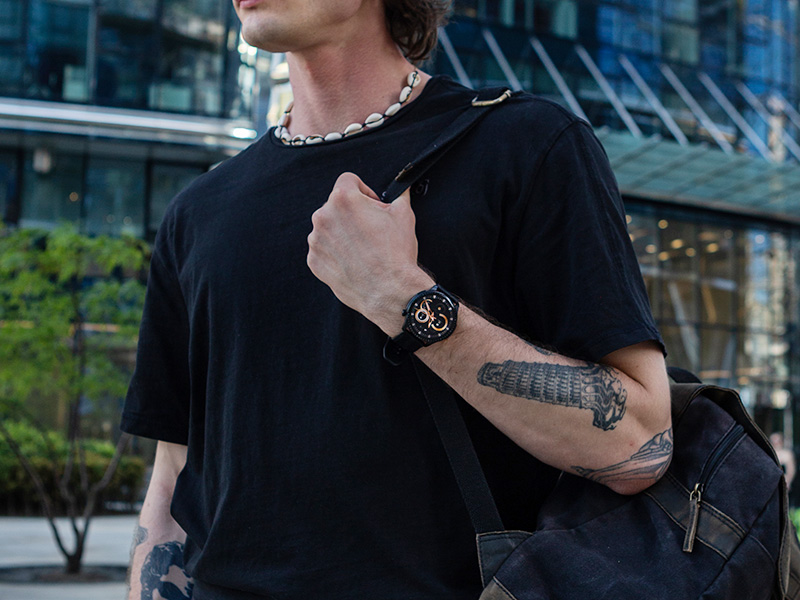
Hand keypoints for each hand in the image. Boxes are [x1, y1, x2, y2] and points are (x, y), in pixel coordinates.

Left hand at [307, 172, 432, 334]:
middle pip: (336, 204)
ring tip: (363, 249)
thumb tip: (402, 188)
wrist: (389, 292)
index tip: (372, 206)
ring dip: (342, 232)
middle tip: (371, 230)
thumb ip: (399, 195)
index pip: (349, 180)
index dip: (364, 191)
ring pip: (328, 227)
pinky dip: (335, 252)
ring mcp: (316, 240)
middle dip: (352, 213)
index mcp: (343, 199)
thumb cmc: (397, 254)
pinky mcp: (314, 261)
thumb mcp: (404, 215)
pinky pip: (323, 249)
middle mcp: (323, 216)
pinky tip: (353, 261)